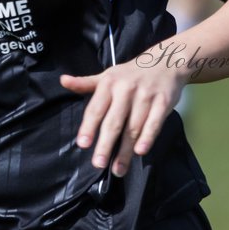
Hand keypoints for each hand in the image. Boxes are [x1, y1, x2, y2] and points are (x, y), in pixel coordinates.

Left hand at [59, 58, 185, 176]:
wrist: (165, 61)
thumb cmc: (130, 74)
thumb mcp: (107, 76)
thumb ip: (85, 83)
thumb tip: (63, 81)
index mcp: (109, 84)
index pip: (96, 108)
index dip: (89, 127)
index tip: (83, 144)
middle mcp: (125, 90)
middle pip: (113, 122)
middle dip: (105, 144)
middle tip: (98, 163)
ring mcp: (145, 96)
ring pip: (133, 127)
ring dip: (126, 150)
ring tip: (118, 168)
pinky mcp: (163, 102)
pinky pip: (154, 124)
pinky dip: (147, 138)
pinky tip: (140, 152)